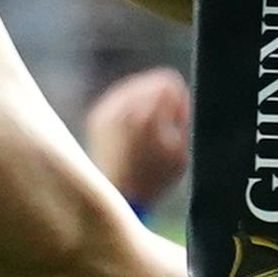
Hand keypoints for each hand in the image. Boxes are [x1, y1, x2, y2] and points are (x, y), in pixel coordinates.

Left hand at [81, 66, 194, 217]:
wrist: (117, 195)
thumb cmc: (154, 178)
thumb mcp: (179, 150)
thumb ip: (181, 117)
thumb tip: (175, 97)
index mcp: (148, 112)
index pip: (169, 81)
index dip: (179, 100)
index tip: (179, 120)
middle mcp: (124, 105)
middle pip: (150, 81)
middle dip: (162, 98)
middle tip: (165, 125)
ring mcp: (107, 109)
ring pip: (134, 86)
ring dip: (145, 101)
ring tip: (149, 130)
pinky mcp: (96, 115)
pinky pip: (119, 98)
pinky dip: (130, 108)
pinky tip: (133, 131)